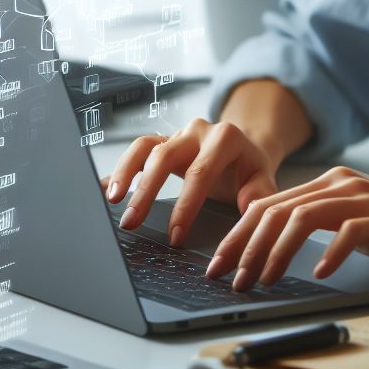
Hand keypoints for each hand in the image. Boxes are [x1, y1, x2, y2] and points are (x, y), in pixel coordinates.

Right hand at [101, 118, 280, 246]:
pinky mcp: (162, 143)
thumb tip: (248, 207)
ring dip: (125, 173)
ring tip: (112, 200)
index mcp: (225, 138)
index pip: (200, 171)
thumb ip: (259, 193)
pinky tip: (104, 189)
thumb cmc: (250, 168)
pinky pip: (137, 151)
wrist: (246, 147)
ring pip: (145, 147)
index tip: (175, 236)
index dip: (186, 205)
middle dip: (147, 190)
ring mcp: (177, 135)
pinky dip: (120, 169)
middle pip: (165, 156)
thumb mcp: (264, 178)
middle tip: (132, 222)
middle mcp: (197, 131)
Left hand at [203, 165, 368, 291]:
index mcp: (331, 181)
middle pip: (277, 209)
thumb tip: (272, 243)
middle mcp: (343, 183)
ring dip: (275, 252)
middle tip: (226, 277)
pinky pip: (347, 232)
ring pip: (302, 217)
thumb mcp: (354, 222)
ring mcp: (364, 198)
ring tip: (261, 282)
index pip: (270, 203)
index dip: (238, 233)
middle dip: (244, 245)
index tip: (218, 263)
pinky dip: (328, 252)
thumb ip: (320, 221)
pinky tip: (319, 272)